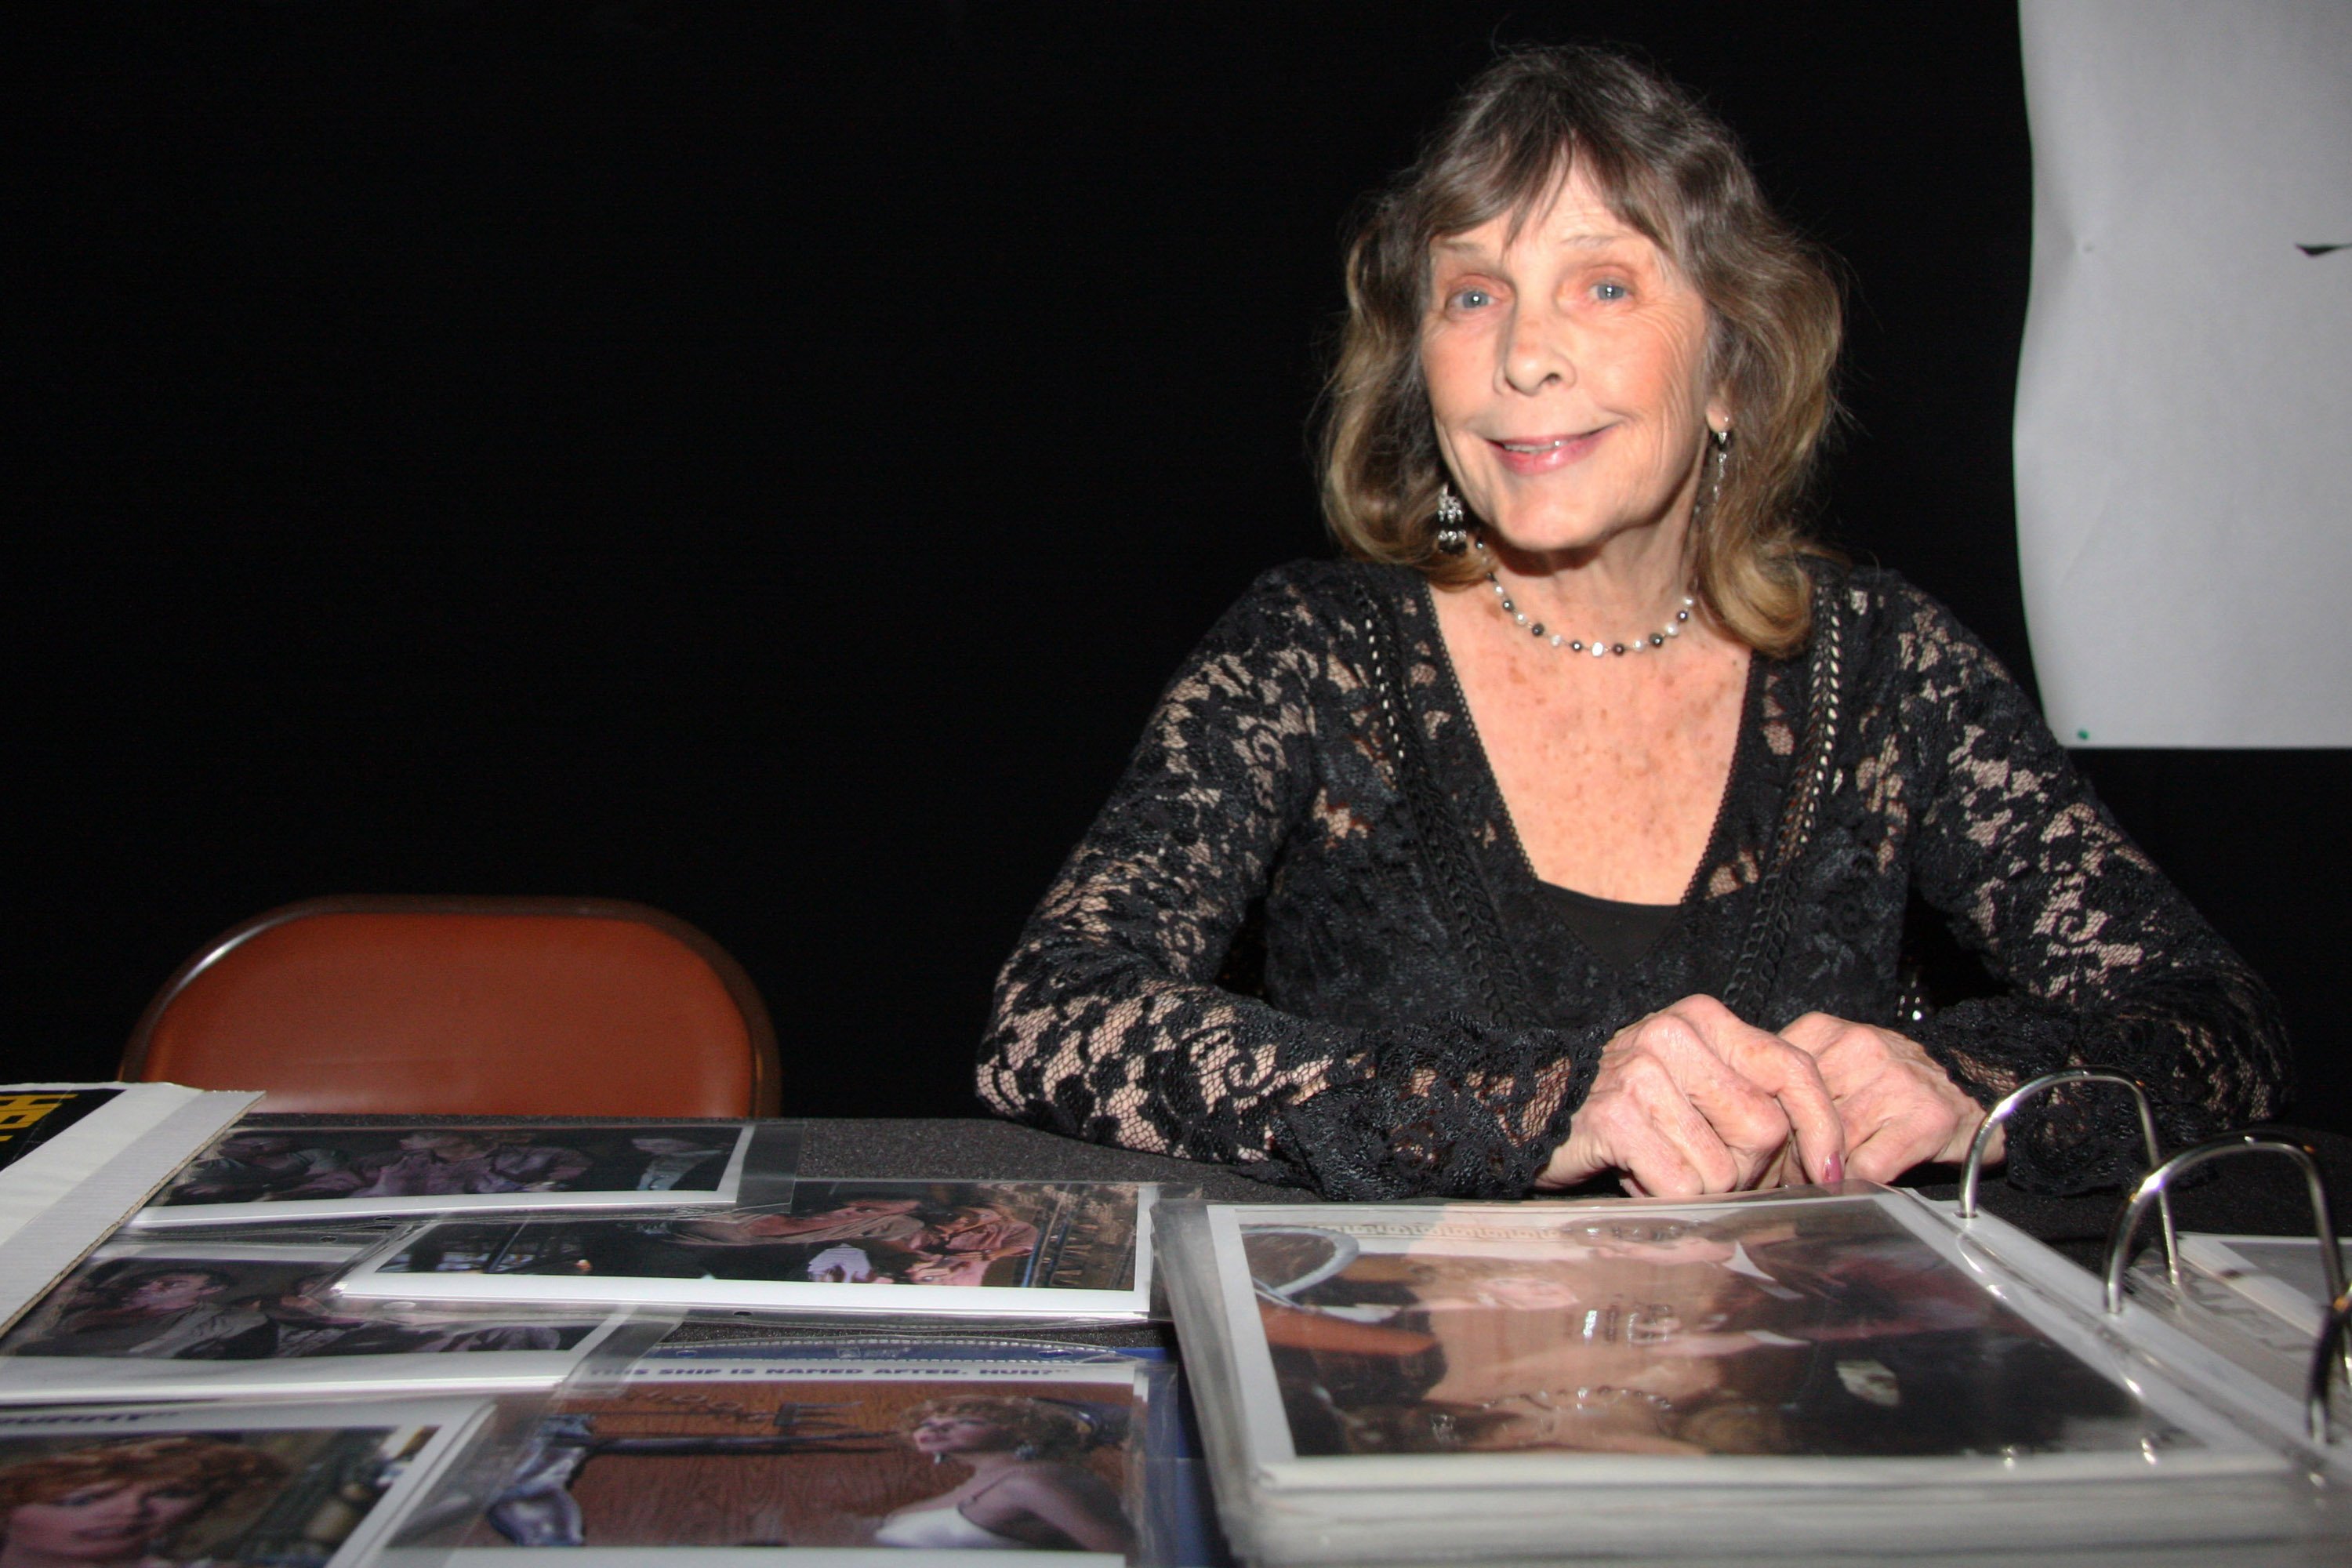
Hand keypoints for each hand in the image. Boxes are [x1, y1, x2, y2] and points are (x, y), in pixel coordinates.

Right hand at [1539, 995, 1846, 1196]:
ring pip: (1725, 1168)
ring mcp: (1643, 1073)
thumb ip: (1752, 1096)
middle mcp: (1675, 1035)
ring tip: (1661, 1164)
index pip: (1794, 1068)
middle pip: (1766, 1129)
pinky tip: (1637, 1175)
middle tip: (1701, 1164)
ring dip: (1700, 1188)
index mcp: (1705, 1019)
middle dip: (1747, 1168)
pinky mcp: (1617, 1116)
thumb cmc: (1628, 1105)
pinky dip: (1665, 1198)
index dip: (1824, 1126)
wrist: (1529, 1112)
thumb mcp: (1694, 1080)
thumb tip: (1827, 1157)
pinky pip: (1682, 1187)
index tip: (1831, 1172)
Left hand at [1776, 1012, 1994, 1181]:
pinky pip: (1866, 1165)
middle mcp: (1859, 1048)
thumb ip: (1789, 1081)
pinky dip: (1853, 1182)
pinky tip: (1852, 1184)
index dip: (1761, 1120)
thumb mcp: (1833, 1062)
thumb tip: (1740, 1123)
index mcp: (1825, 1031)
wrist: (1973, 1084)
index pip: (1769, 1081)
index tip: (1757, 1145)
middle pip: (1795, 1114)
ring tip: (1814, 1181)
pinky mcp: (1924, 1118)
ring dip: (1815, 1173)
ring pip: (1828, 1142)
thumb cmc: (1890, 1082)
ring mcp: (1894, 1081)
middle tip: (1780, 1176)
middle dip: (1784, 1153)